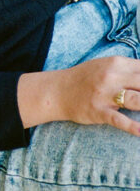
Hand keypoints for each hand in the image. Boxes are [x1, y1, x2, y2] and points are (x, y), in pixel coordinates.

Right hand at [19, 57, 139, 136]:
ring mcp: (105, 94)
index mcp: (117, 63)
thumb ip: (130, 69)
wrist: (58, 90)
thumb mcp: (107, 66)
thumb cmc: (85, 79)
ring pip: (137, 100)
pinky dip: (134, 127)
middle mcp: (112, 76)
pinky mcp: (98, 111)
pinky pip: (119, 120)